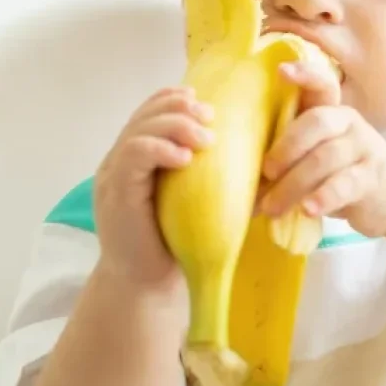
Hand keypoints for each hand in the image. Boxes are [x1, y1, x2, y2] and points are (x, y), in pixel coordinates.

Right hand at [93, 86, 214, 286]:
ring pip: (139, 131)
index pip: (149, 112)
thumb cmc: (176, 244)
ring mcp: (115, 177)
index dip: (174, 99)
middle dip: (179, 108)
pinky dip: (160, 149)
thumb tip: (270, 163)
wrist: (147, 286)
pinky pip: (133, 157)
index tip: (204, 102)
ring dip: (175, 125)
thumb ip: (220, 179)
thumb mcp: (200, 203)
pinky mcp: (116, 195)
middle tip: (210, 116)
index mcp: (137, 157)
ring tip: (205, 137)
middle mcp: (121, 161)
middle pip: (144, 115)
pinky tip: (185, 157)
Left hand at [256, 61, 385, 237]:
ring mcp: (364, 149)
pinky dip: (323, 197)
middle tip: (266, 172)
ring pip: (325, 158)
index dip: (305, 75)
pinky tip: (308, 210)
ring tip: (272, 208)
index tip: (281, 71)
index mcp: (331, 112)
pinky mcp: (372, 178)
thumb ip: (289, 154)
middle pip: (317, 122)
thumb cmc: (341, 173)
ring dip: (293, 185)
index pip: (322, 84)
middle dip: (286, 147)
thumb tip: (238, 174)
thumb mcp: (319, 154)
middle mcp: (349, 123)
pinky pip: (345, 184)